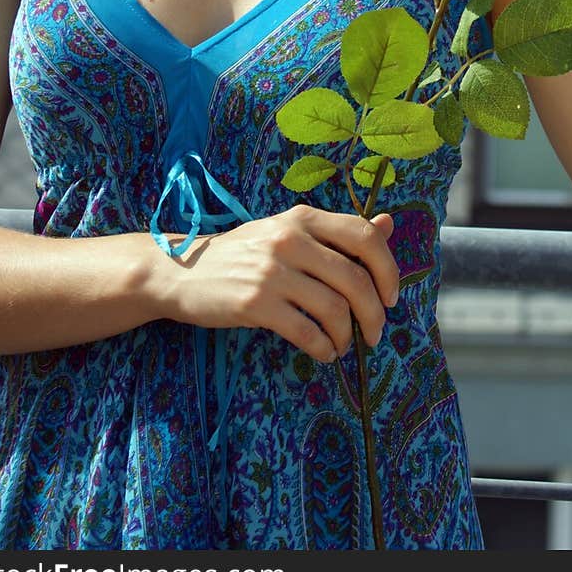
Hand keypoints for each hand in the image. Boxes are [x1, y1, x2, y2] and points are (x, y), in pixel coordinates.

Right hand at [160, 205, 399, 363]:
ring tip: (343, 345)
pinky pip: (306, 331)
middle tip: (375, 333)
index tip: (390, 296)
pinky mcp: (255, 303)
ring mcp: (272, 271)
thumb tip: (389, 223)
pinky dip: (324, 348)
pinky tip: (323, 353)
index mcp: (303, 218)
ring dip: (347, 336)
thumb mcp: (289, 231)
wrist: (181, 270)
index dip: (388, 269)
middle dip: (374, 314)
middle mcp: (290, 239)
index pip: (365, 236)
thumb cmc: (243, 253)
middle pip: (355, 279)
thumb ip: (338, 232)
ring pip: (334, 308)